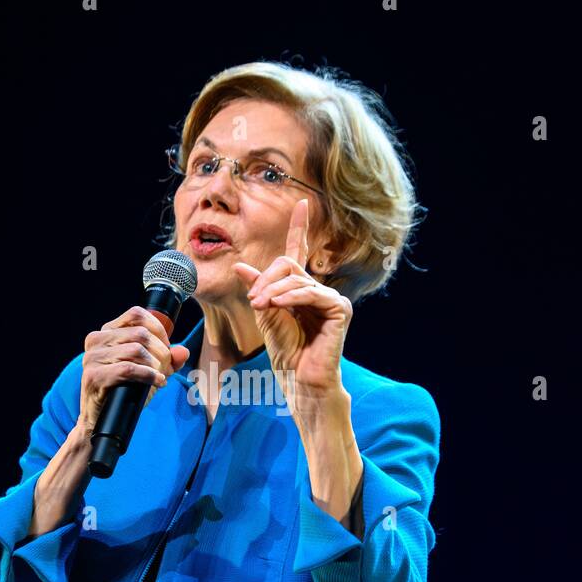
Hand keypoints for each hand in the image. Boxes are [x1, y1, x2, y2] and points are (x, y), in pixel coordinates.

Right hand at [77, 306, 189, 441]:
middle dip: (161, 352)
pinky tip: (157, 382)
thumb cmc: (124, 391)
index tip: (167, 348)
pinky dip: (148, 375)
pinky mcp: (94, 376)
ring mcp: (92, 358)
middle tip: (166, 368)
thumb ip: (168, 360)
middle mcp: (96, 340)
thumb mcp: (149, 371)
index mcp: (107, 332)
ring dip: (155, 365)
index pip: (136, 314)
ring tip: (159, 377)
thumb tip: (183, 352)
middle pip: (140, 334)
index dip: (158, 329)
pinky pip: (128, 369)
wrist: (101, 420)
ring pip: (136, 350)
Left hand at [232, 198, 352, 399]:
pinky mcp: (340, 310)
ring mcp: (332, 299)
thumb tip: (241, 265)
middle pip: (288, 265)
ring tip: (262, 307)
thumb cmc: (286, 352)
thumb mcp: (265, 313)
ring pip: (297, 279)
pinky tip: (279, 305)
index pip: (298, 252)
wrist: (299, 379)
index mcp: (301, 289)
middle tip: (254, 300)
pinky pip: (312, 293)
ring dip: (274, 292)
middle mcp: (318, 290)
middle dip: (266, 280)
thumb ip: (257, 288)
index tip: (301, 202)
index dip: (299, 227)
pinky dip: (292, 297)